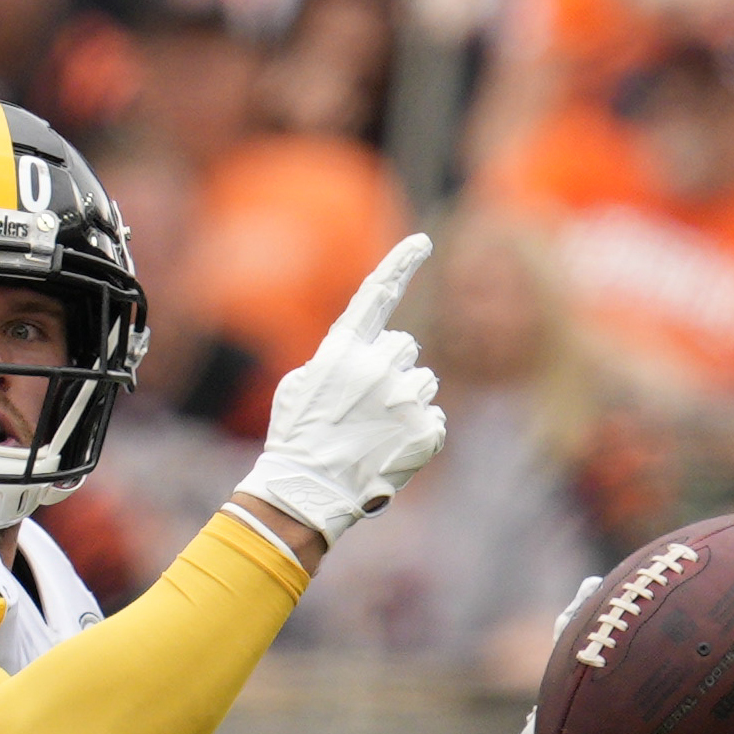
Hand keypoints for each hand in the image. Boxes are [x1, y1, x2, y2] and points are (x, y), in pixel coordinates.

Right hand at [235, 233, 444, 543]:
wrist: (309, 492)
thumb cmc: (298, 439)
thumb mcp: (299, 387)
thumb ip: (334, 360)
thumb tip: (362, 351)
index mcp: (343, 351)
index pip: (376, 295)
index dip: (400, 264)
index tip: (422, 241)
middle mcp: (378, 366)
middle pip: (405, 346)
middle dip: (390, 368)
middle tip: (365, 405)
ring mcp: (405, 399)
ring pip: (424, 381)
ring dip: (406, 400)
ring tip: (376, 431)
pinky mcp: (426, 430)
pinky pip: (434, 417)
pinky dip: (417, 433)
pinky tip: (390, 449)